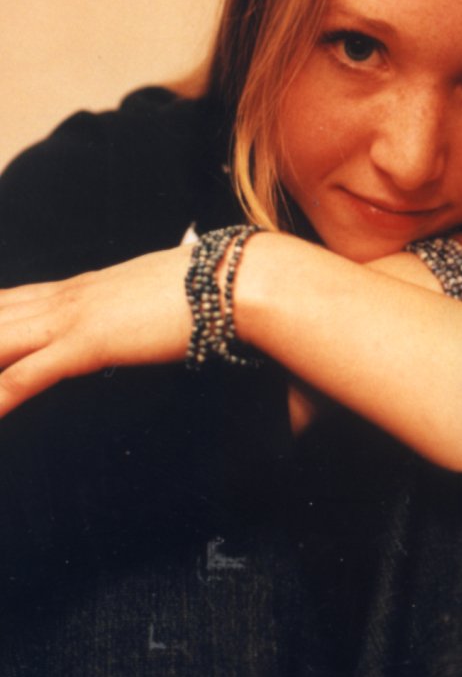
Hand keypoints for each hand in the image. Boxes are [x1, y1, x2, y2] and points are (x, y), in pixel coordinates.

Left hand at [0, 246, 193, 415]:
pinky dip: (1, 396)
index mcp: (82, 287)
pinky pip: (28, 375)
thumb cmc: (205, 286)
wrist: (225, 279)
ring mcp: (72, 318)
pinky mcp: (86, 342)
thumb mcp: (156, 293)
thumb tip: (139, 316)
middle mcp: (68, 298)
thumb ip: (134, 305)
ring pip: (0, 340)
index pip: (12, 301)